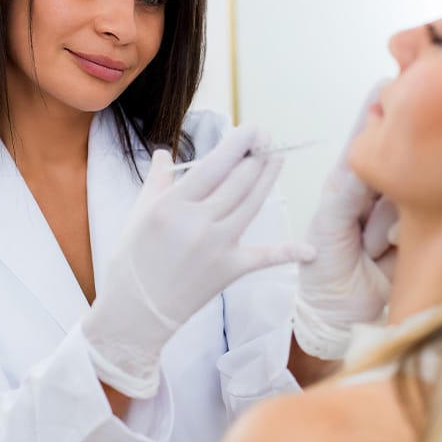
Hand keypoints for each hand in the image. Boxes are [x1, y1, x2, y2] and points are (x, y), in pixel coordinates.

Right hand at [81, 124, 313, 397]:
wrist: (134, 313)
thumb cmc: (131, 260)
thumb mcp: (139, 214)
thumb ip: (157, 181)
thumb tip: (163, 154)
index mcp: (172, 205)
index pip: (214, 164)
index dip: (239, 143)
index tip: (252, 129)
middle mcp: (198, 222)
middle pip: (239, 181)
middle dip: (257, 155)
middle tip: (268, 138)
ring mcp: (216, 247)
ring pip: (252, 204)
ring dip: (268, 178)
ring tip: (278, 157)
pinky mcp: (229, 270)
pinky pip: (263, 257)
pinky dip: (288, 252)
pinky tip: (310, 249)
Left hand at [294, 82, 397, 359]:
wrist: (338, 314)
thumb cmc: (321, 266)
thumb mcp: (327, 226)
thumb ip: (346, 193)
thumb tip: (366, 160)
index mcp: (346, 183)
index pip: (363, 143)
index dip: (375, 116)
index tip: (385, 84)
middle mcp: (374, 192)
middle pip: (392, 166)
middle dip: (385, 187)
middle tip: (366, 217)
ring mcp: (397, 211)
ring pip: (406, 195)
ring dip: (385, 226)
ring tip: (367, 248)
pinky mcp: (415, 233)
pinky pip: (418, 221)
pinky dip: (399, 237)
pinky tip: (385, 252)